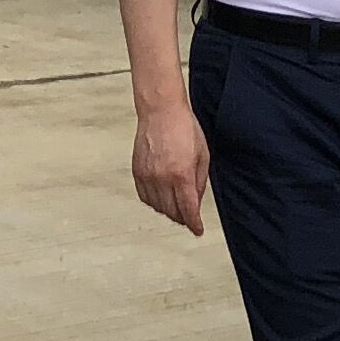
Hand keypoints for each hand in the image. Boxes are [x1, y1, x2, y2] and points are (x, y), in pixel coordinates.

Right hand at [132, 100, 210, 235]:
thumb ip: (199, 182)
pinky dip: (153, 202)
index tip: (197, 229)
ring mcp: (147, 175)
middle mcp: (162, 178)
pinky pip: (144, 197)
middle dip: (182, 218)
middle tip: (189, 218)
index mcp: (181, 174)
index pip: (188, 210)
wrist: (161, 110)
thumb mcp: (202, 155)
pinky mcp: (137, 171)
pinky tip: (161, 197)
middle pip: (172, 212)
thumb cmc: (184, 127)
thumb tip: (196, 202)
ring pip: (157, 207)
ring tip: (176, 206)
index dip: (194, 224)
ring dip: (168, 211)